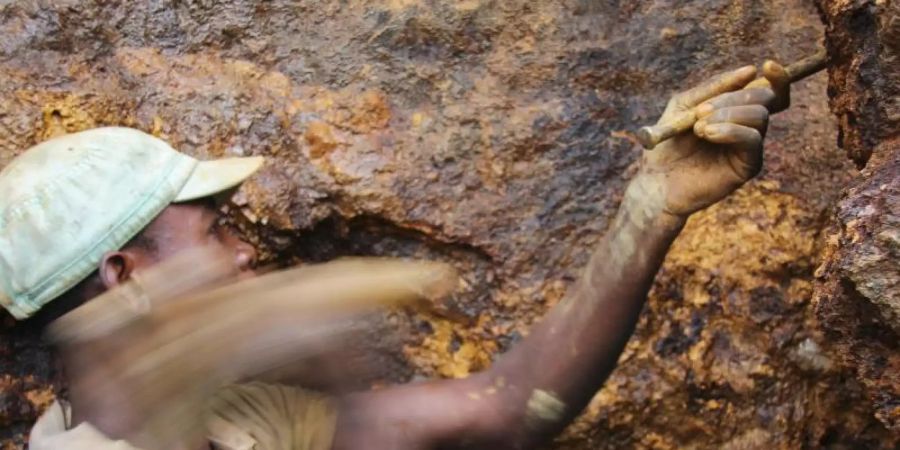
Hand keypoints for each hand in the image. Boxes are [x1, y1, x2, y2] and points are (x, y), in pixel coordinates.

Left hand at [633, 62, 789, 219]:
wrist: (656, 181)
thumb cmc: (667, 144)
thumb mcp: (684, 106)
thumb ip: (713, 88)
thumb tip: (751, 71)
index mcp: (735, 110)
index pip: (768, 90)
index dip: (776, 77)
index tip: (767, 65)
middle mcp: (747, 126)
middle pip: (765, 98)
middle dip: (734, 98)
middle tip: (701, 111)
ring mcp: (750, 146)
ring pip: (760, 116)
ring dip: (728, 114)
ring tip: (698, 128)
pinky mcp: (748, 166)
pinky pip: (752, 140)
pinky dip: (731, 131)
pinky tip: (708, 134)